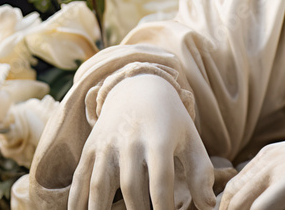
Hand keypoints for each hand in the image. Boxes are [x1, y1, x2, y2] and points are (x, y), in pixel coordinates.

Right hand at [68, 74, 215, 209]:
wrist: (138, 87)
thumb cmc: (170, 121)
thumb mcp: (190, 139)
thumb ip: (202, 172)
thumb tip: (207, 206)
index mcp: (159, 138)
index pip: (161, 181)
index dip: (164, 207)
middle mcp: (130, 140)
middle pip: (131, 185)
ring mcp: (107, 143)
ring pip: (101, 184)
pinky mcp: (90, 147)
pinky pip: (80, 177)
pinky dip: (77, 200)